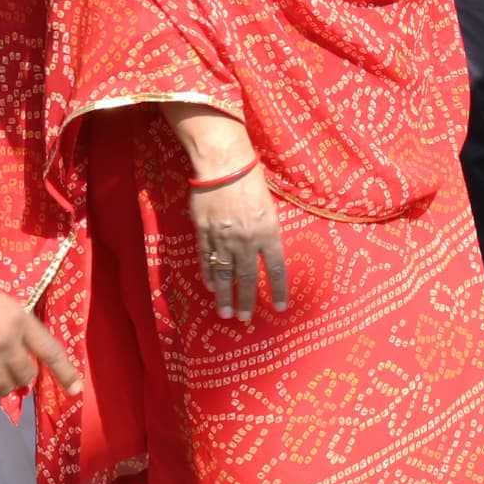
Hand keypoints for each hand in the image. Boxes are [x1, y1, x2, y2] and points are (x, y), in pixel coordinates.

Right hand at [189, 168, 288, 322]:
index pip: (276, 269)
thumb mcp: (270, 205)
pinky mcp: (204, 233)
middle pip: (248, 278)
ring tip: (226, 312)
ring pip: (224, 274)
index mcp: (268, 233)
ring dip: (225, 296)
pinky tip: (210, 286)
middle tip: (246, 318)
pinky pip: (206, 259)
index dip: (279, 290)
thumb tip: (267, 249)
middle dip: (247, 300)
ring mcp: (223, 239)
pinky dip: (208, 274)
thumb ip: (268, 230)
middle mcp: (246, 241)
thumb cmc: (251, 179)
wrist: (223, 165)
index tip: (280, 307)